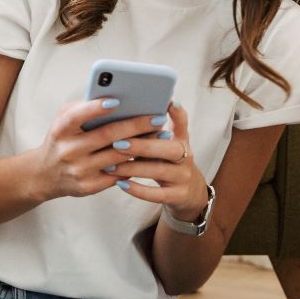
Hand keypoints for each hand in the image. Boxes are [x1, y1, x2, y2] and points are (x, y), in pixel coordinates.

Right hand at [31, 97, 172, 201]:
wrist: (45, 174)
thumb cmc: (61, 139)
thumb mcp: (63, 120)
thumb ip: (84, 108)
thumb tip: (118, 98)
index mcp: (61, 130)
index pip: (77, 116)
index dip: (96, 108)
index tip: (117, 100)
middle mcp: (69, 150)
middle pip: (107, 136)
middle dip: (135, 125)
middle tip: (158, 117)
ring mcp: (79, 170)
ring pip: (118, 155)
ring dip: (143, 144)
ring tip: (162, 134)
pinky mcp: (89, 186)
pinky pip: (117, 173)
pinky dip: (135, 162)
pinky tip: (151, 153)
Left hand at [103, 103, 209, 218]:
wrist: (189, 194)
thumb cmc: (168, 163)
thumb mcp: (166, 146)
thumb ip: (154, 133)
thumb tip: (127, 114)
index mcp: (182, 141)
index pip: (183, 124)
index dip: (178, 114)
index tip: (169, 103)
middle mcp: (186, 157)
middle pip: (169, 149)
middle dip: (143, 145)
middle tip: (117, 143)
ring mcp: (184, 178)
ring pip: (159, 171)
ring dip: (133, 168)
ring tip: (110, 166)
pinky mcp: (178, 196)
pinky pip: (157, 194)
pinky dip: (138, 190)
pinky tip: (121, 184)